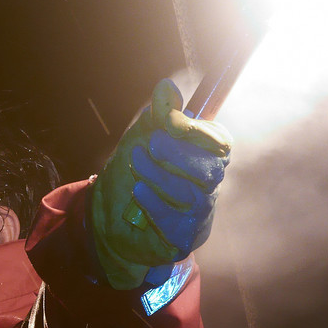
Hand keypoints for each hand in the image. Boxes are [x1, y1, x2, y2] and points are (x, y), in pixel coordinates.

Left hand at [89, 78, 231, 289]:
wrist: (108, 215)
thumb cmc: (134, 172)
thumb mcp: (142, 136)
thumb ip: (158, 115)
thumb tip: (167, 87)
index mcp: (206, 156)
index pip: (220, 143)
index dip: (199, 132)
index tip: (170, 122)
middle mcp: (209, 186)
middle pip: (211, 169)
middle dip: (179, 154)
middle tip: (151, 143)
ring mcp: (199, 215)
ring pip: (193, 196)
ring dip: (161, 176)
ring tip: (136, 163)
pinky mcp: (183, 239)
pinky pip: (177, 223)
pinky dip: (156, 204)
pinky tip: (138, 192)